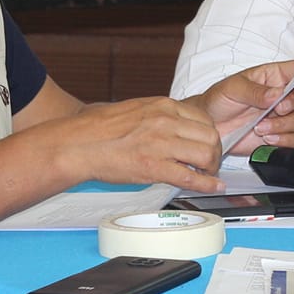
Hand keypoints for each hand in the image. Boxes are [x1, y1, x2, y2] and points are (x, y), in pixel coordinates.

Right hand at [53, 96, 225, 192]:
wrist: (78, 144)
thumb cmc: (98, 128)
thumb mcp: (135, 109)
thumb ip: (158, 115)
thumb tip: (174, 125)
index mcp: (162, 106)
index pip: (204, 118)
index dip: (209, 134)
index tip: (207, 144)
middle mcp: (166, 121)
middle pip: (210, 136)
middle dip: (215, 152)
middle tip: (209, 163)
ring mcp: (161, 144)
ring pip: (206, 155)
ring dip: (211, 168)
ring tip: (206, 175)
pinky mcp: (153, 167)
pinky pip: (190, 177)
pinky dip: (206, 185)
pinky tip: (212, 187)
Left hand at [187, 60, 293, 154]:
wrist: (210, 127)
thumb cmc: (219, 101)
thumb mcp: (233, 89)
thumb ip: (255, 91)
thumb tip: (277, 94)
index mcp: (272, 77)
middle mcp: (280, 96)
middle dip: (291, 105)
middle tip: (276, 110)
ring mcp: (280, 117)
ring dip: (283, 126)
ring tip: (260, 128)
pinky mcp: (279, 136)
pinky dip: (284, 141)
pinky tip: (267, 139)